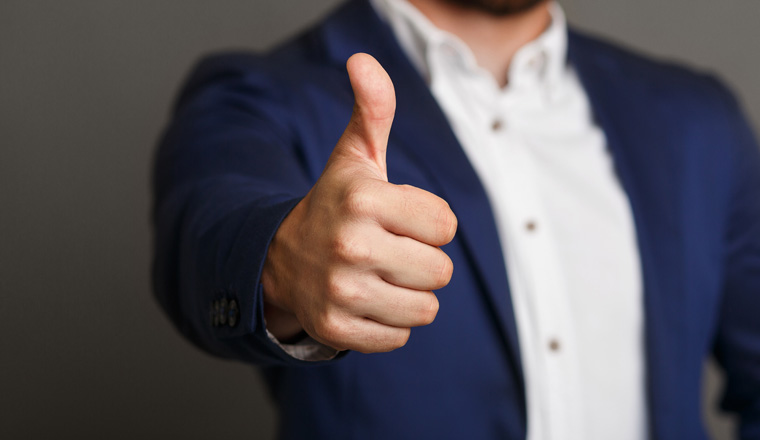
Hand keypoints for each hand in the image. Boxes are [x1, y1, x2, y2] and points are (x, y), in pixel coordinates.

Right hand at [261, 53, 456, 352]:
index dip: (428, 223)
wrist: (281, 258)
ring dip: (408, 294)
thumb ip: (373, 110)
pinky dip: (388, 323)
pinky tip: (363, 301)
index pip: (446, 225)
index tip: (397, 219)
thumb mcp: (355, 157)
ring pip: (426, 308)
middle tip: (386, 250)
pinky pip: (399, 336)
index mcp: (363, 198)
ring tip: (377, 276)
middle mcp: (349, 245)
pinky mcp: (336, 329)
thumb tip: (363, 60)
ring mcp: (340, 291)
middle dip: (422, 261)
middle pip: (441, 271)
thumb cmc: (336, 205)